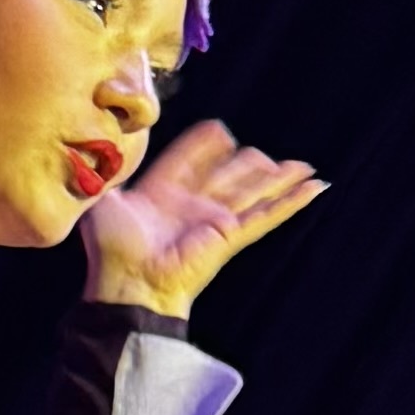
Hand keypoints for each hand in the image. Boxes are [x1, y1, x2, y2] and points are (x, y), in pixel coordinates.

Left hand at [79, 114, 324, 319]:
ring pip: (254, 191)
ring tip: (303, 167)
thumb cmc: (110, 250)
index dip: (203, 147)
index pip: (188, 162)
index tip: (218, 132)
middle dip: (248, 165)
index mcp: (160, 195)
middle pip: (228, 177)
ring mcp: (214, 220)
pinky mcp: (231, 234)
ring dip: (279, 179)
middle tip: (263, 157)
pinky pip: (268, 214)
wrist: (127, 282)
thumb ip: (107, 179)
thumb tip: (98, 160)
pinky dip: (293, 202)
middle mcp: (191, 206)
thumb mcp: (103, 202)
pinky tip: (316, 189)